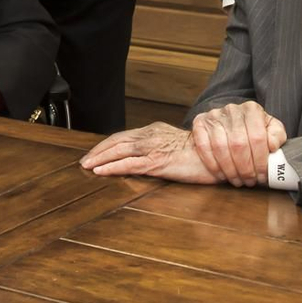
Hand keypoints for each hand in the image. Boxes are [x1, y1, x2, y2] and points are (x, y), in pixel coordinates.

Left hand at [80, 121, 218, 182]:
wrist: (218, 154)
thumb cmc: (200, 153)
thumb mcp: (175, 145)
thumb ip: (159, 146)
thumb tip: (145, 156)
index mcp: (154, 131)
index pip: (123, 136)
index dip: (106, 144)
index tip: (94, 153)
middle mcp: (151, 136)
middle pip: (117, 141)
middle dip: (98, 151)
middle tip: (84, 161)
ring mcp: (154, 148)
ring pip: (119, 151)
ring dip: (100, 158)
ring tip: (87, 166)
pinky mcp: (158, 162)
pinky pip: (130, 164)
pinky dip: (113, 167)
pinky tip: (101, 171)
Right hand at [190, 101, 287, 186]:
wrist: (226, 126)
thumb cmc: (252, 131)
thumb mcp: (269, 130)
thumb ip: (277, 135)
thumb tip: (272, 145)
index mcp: (252, 109)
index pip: (258, 138)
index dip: (261, 161)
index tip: (262, 176)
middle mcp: (232, 109)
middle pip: (239, 144)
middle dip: (245, 168)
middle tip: (249, 181)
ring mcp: (213, 115)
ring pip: (221, 147)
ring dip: (230, 169)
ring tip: (237, 180)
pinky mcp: (199, 123)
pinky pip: (204, 147)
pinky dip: (213, 164)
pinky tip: (221, 175)